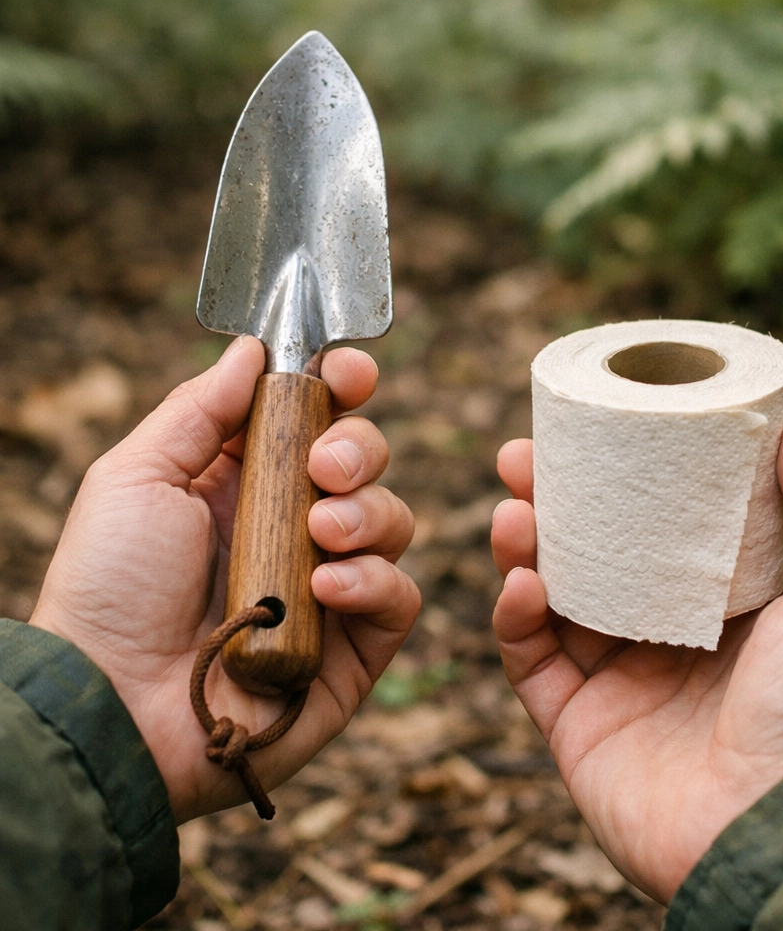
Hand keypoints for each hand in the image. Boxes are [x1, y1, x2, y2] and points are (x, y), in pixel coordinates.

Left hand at [30, 336, 418, 822]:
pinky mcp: (354, 647)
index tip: (350, 372)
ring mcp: (328, 587)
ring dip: (364, 515)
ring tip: (318, 533)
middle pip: (365, 461)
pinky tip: (324, 589)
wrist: (112, 708)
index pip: (316, 419)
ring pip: (393, 520)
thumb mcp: (137, 478)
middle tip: (323, 469)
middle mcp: (294, 527)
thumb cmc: (109, 590)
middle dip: (358, 449)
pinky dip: (372, 582)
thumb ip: (199, 409)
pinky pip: (398, 597)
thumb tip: (255, 350)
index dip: (343, 388)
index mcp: (245, 481)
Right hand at [491, 412, 782, 903]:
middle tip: (522, 457)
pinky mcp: (578, 727)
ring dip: (523, 549)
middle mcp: (667, 641)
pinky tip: (520, 582)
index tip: (594, 429)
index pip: (657, 529)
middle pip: (591, 557)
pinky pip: (530, 661)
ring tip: (513, 510)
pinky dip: (513, 618)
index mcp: (725, 608)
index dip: (621, 479)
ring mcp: (619, 684)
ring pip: (549, 601)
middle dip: (552, 503)